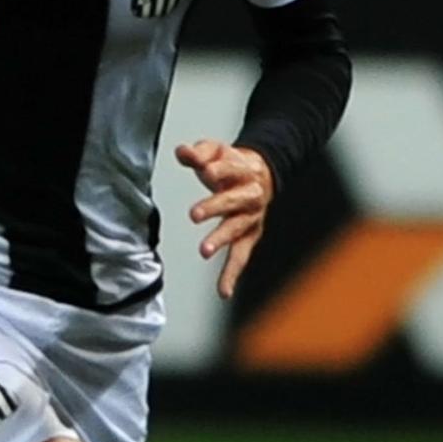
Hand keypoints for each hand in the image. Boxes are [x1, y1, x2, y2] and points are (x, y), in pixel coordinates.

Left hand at [177, 140, 274, 299]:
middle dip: (214, 207)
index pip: (231, 168)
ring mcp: (251, 218)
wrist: (259, 173)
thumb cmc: (229, 163)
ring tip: (204, 250)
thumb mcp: (215, 150)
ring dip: (220, 240)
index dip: (219, 169)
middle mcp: (251, 195)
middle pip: (233, 201)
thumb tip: (182, 152)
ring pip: (236, 229)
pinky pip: (241, 256)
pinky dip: (232, 274)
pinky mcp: (249, 236)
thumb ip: (198, 152)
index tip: (207, 171)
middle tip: (194, 214)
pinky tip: (224, 291)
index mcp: (243, 169)